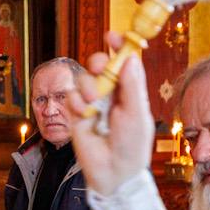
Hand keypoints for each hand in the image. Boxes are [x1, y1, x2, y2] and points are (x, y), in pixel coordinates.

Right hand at [67, 34, 157, 197]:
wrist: (113, 173)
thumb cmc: (132, 146)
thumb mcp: (137, 114)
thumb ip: (133, 86)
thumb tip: (131, 58)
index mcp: (130, 90)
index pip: (123, 62)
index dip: (119, 46)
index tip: (113, 36)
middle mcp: (111, 93)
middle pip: (101, 64)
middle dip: (99, 61)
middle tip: (101, 66)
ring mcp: (93, 103)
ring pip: (84, 79)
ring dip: (88, 85)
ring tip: (93, 101)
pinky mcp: (77, 115)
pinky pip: (72, 97)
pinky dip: (77, 101)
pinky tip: (85, 114)